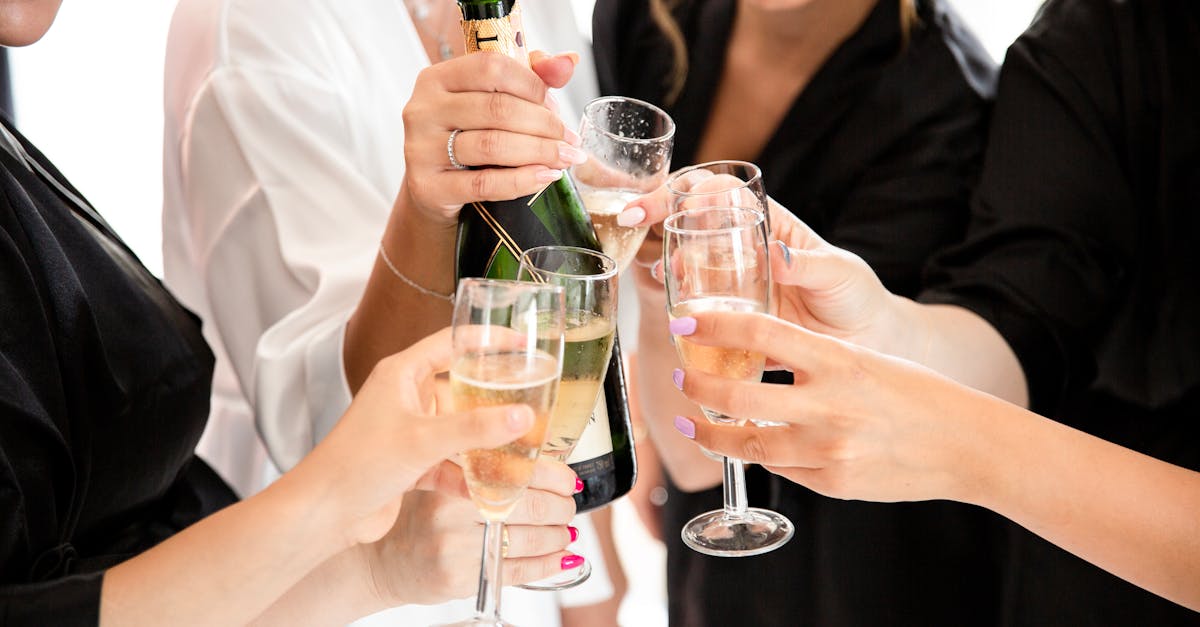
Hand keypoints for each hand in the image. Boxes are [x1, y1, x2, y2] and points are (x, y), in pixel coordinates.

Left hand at [296, 327, 539, 546]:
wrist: (322, 515)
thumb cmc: (354, 464)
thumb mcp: (422, 440)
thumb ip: (475, 428)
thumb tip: (521, 416)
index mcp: (402, 374)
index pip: (452, 343)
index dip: (488, 339)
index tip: (522, 342)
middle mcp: (407, 398)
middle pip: (463, 387)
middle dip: (496, 398)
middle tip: (532, 400)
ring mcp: (410, 432)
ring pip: (460, 429)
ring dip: (487, 441)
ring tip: (523, 446)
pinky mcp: (412, 464)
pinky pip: (452, 462)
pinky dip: (471, 473)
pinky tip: (494, 486)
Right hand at [364, 458, 580, 605]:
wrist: (383, 561)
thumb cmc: (419, 515)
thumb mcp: (440, 476)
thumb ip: (481, 464)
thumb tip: (543, 457)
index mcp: (451, 476)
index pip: (517, 470)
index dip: (553, 474)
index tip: (568, 478)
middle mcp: (452, 511)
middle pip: (531, 506)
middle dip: (562, 506)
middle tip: (568, 505)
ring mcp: (457, 548)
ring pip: (530, 540)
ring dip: (559, 535)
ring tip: (565, 530)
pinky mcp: (463, 579)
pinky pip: (519, 571)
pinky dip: (549, 564)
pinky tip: (562, 556)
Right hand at [398, 50, 586, 225]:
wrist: (432, 189)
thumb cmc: (465, 138)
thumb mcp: (490, 101)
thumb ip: (528, 77)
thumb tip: (567, 61)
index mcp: (438, 78)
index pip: (492, 67)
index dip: (532, 86)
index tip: (555, 107)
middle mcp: (424, 109)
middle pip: (498, 108)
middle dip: (545, 125)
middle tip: (569, 140)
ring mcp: (421, 149)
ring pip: (493, 145)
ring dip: (540, 152)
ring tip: (564, 159)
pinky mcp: (429, 187)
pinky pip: (485, 183)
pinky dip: (522, 180)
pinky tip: (545, 177)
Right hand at [623, 180, 908, 357]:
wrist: (862, 343)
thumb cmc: (855, 296)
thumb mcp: (838, 273)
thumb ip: (808, 263)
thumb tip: (775, 254)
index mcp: (768, 225)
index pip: (722, 193)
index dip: (693, 187)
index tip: (677, 197)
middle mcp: (742, 251)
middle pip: (692, 221)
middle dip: (658, 214)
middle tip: (634, 219)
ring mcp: (732, 285)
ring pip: (687, 265)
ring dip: (667, 262)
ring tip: (663, 273)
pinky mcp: (731, 320)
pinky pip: (698, 310)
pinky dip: (680, 308)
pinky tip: (676, 313)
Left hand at [668, 311, 990, 503]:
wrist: (965, 445)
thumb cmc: (915, 393)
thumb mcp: (863, 359)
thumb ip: (810, 360)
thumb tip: (753, 360)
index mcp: (837, 359)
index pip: (761, 332)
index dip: (714, 325)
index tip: (683, 323)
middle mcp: (828, 404)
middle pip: (737, 395)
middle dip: (698, 386)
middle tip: (681, 378)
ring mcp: (828, 448)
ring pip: (747, 442)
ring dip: (712, 434)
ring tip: (693, 423)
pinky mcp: (831, 482)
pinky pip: (781, 467)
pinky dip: (761, 455)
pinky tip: (751, 445)